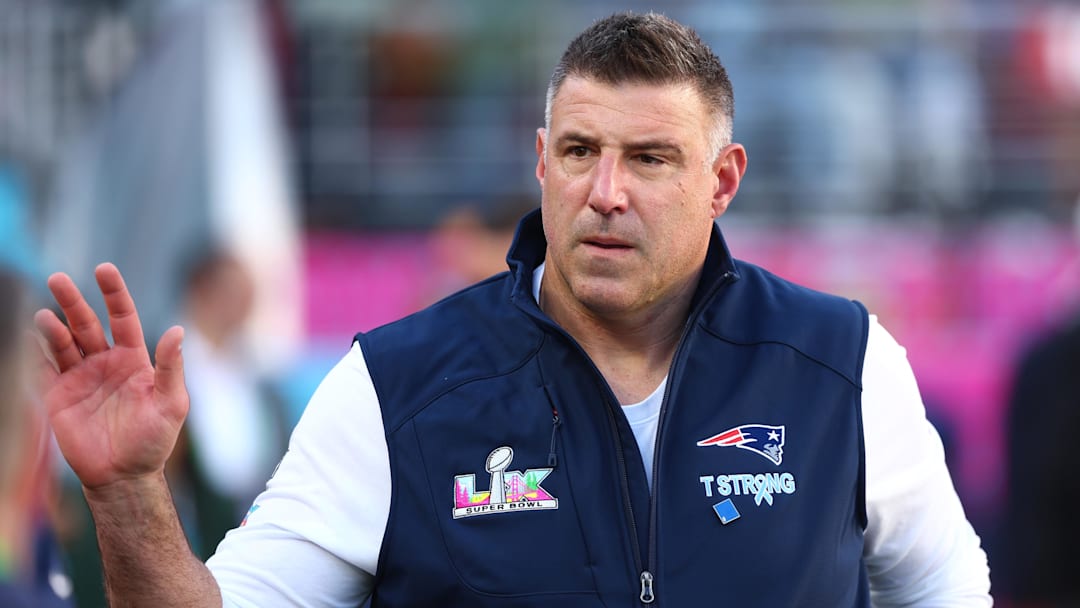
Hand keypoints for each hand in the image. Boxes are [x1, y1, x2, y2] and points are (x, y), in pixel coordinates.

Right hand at [34, 263, 187, 490]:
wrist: (125, 475)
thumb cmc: (154, 440)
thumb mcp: (171, 404)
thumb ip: (171, 368)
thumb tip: (177, 330)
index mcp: (134, 359)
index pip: (123, 317)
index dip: (114, 293)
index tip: (104, 269)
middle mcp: (105, 362)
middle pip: (87, 324)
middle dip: (73, 301)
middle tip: (58, 279)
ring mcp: (81, 377)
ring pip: (63, 343)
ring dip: (53, 327)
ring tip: (44, 316)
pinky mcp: (60, 396)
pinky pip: (44, 369)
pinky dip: (35, 353)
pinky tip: (29, 336)